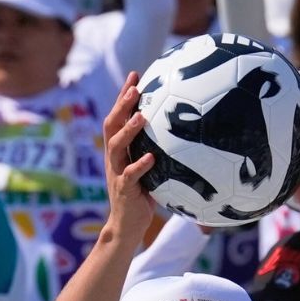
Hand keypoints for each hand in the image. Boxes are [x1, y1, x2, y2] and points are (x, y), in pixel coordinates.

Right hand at [103, 74, 159, 240]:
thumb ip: (159, 151)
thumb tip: (188, 133)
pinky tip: (151, 157)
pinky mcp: (123, 189)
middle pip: (111, 125)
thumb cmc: (142, 195)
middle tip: (134, 88)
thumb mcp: (149, 169)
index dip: (124, 96)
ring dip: (128, 130)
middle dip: (121, 105)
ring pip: (116, 146)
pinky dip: (139, 165)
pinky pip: (129, 175)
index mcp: (119, 150)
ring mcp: (115, 172)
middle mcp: (113, 157)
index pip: (118, 117)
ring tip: (141, 116)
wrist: (126, 226)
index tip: (136, 75)